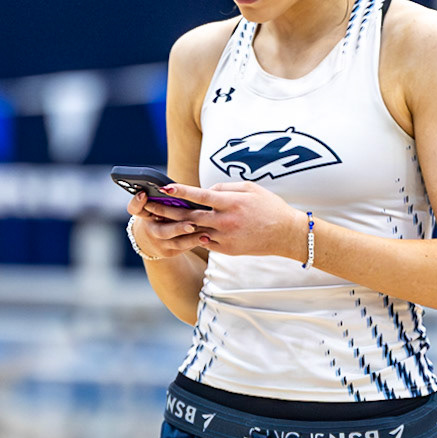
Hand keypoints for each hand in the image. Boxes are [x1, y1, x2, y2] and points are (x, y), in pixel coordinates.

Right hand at [127, 190, 211, 259]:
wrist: (150, 240)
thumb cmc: (155, 215)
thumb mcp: (151, 205)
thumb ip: (157, 196)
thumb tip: (168, 187)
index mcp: (143, 214)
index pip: (135, 208)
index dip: (138, 201)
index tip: (144, 194)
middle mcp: (150, 230)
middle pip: (162, 231)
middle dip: (178, 228)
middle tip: (192, 225)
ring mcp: (161, 244)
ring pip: (177, 243)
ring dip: (192, 239)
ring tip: (206, 235)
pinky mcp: (170, 252)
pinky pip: (185, 247)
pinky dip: (196, 242)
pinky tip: (208, 238)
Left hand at [142, 181, 304, 258]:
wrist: (286, 234)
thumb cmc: (270, 207)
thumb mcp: (251, 189)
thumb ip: (226, 188)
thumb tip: (207, 191)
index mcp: (231, 203)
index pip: (200, 195)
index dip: (180, 191)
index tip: (164, 187)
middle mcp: (226, 221)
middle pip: (190, 215)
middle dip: (168, 210)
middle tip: (150, 205)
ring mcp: (225, 237)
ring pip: (194, 230)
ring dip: (176, 226)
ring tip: (159, 220)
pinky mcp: (227, 250)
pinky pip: (205, 242)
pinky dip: (194, 236)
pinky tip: (182, 232)